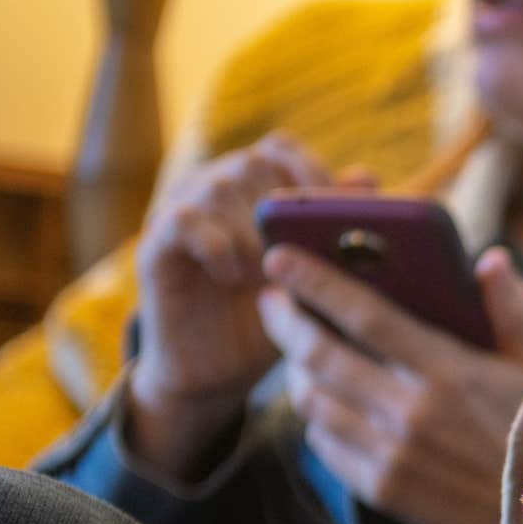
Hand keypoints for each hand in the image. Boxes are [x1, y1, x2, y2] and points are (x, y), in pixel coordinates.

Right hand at [125, 133, 371, 479]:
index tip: (338, 213)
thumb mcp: (316, 278)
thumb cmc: (274, 322)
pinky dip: (218, 245)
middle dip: (287, 208)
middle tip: (306, 253)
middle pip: (252, 162)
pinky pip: (184, 220)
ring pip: (220, 187)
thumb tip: (368, 177)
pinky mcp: (155, 245)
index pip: (282, 147)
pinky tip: (235, 278)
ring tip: (271, 274)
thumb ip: (337, 230)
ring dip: (255, 231)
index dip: (313, 171)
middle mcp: (212, 188)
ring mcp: (180, 212)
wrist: (218, 376)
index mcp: (252, 186)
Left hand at [258, 243, 522, 523]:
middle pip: (322, 356)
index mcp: (451, 371)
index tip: (280, 258)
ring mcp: (393, 455)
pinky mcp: (383, 490)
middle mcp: (413, 413)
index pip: (365, 315)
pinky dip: (316, 417)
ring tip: (296, 351)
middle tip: (270, 300)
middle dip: (285, 321)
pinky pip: (325, 444)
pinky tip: (323, 403)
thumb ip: (515, 308)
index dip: (316, 282)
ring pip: (314, 401)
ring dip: (295, 370)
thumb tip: (488, 261)